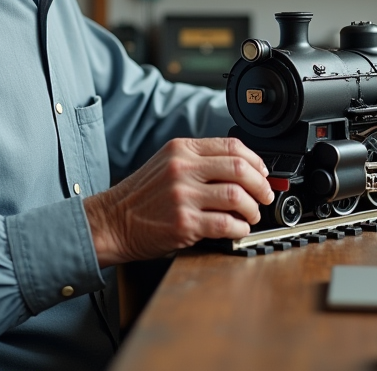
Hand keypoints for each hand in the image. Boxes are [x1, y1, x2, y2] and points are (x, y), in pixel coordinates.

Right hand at [83, 137, 273, 265]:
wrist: (111, 221)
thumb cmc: (141, 196)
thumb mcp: (167, 164)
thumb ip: (199, 161)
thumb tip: (241, 170)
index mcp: (182, 150)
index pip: (232, 146)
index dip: (256, 161)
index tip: (263, 173)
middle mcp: (183, 168)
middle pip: (240, 169)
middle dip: (261, 185)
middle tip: (265, 196)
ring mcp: (183, 195)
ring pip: (237, 197)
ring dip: (252, 209)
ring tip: (251, 215)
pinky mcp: (184, 223)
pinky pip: (226, 224)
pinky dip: (239, 228)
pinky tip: (237, 229)